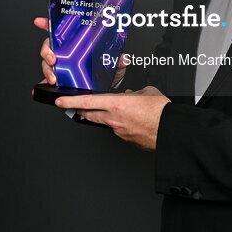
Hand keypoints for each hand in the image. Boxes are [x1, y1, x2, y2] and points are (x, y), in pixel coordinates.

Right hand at [33, 17, 129, 86]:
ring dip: (47, 70)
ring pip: (47, 63)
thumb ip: (118, 60)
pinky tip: (41, 86)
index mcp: (76, 42)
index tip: (40, 21)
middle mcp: (66, 52)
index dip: (48, 23)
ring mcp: (61, 65)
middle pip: (49, 47)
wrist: (108, 87)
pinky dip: (42, 84)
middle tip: (53, 59)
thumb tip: (123, 59)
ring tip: (53, 78)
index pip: (60, 30)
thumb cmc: (109, 70)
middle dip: (47, 52)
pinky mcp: (59, 79)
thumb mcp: (115, 62)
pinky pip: (47, 80)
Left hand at [55, 86, 169, 150]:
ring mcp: (119, 131)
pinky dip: (120, 123)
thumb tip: (131, 95)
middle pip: (89, 115)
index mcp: (117, 104)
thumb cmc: (162, 112)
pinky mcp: (126, 139)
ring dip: (103, 116)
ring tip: (111, 109)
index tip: (60, 101)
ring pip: (104, 122)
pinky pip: (118, 129)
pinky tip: (130, 119)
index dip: (70, 101)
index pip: (86, 102)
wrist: (171, 131)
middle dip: (80, 110)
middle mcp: (114, 119)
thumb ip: (134, 93)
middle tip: (74, 106)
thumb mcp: (146, 92)